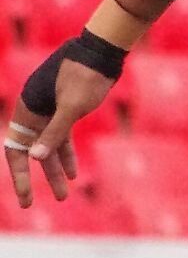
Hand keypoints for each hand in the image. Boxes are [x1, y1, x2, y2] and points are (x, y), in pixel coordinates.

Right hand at [4, 58, 115, 206]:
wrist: (102, 53)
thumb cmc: (85, 76)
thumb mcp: (72, 107)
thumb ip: (54, 132)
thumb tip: (34, 157)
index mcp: (29, 108)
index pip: (15, 148)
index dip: (19, 174)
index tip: (26, 196)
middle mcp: (35, 110)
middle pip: (30, 151)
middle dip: (35, 178)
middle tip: (31, 204)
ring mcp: (51, 111)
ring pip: (48, 147)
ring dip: (54, 170)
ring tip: (64, 195)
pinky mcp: (66, 109)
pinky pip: (63, 138)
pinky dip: (67, 155)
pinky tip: (73, 174)